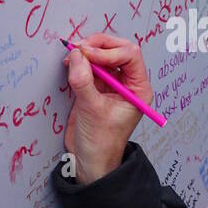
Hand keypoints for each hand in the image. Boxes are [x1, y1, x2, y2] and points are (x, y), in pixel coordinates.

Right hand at [62, 33, 153, 184]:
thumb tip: (76, 55)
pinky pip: (89, 66)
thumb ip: (84, 81)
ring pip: (102, 55)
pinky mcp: (95, 87)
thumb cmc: (101, 143)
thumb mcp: (92, 110)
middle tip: (78, 49)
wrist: (90, 161)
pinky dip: (79, 61)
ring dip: (86, 52)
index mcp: (138, 89)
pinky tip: (69, 63)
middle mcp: (128, 83)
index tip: (87, 54)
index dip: (108, 50)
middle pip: (117, 50)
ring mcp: (111, 84)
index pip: (130, 55)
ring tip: (70, 56)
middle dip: (97, 46)